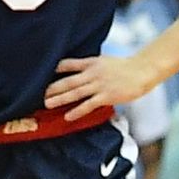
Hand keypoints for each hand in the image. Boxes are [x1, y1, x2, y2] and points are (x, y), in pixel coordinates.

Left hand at [44, 51, 158, 118]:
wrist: (142, 70)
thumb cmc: (124, 67)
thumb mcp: (103, 61)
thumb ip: (89, 66)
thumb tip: (77, 73)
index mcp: (91, 63)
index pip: (67, 64)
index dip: (54, 70)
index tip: (40, 74)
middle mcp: (92, 73)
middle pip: (67, 81)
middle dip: (51, 88)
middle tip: (36, 94)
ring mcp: (99, 84)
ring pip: (75, 93)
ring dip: (59, 99)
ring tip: (46, 104)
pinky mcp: (107, 96)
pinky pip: (89, 104)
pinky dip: (77, 110)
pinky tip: (68, 116)